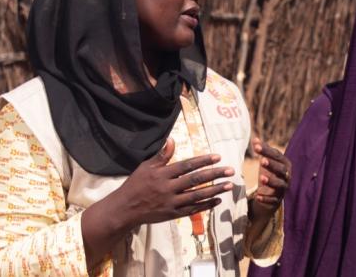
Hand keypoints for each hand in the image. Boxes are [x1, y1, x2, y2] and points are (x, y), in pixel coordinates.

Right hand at [115, 138, 234, 224]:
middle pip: (195, 180)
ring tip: (229, 185)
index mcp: (162, 174)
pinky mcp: (173, 214)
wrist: (125, 209)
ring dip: (214, 190)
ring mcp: (171, 202)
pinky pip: (193, 210)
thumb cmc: (136, 184)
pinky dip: (206, 205)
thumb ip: (161, 155)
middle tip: (230, 170)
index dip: (203, 161)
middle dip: (214, 175)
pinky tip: (218, 200)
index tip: (218, 157)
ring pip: (197, 196)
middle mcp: (168, 188)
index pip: (186, 166)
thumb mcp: (146, 167)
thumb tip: (172, 140)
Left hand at [249, 138, 290, 221]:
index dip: (267, 151)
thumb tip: (255, 139)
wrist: (273, 194)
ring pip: (279, 185)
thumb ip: (263, 151)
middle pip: (281, 170)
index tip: (255, 146)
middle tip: (262, 161)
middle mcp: (286, 176)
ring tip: (261, 178)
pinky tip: (258, 196)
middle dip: (272, 165)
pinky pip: (273, 200)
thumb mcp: (267, 162)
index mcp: (285, 164)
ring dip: (271, 182)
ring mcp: (283, 188)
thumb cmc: (270, 173)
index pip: (277, 156)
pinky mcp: (277, 200)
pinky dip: (266, 199)